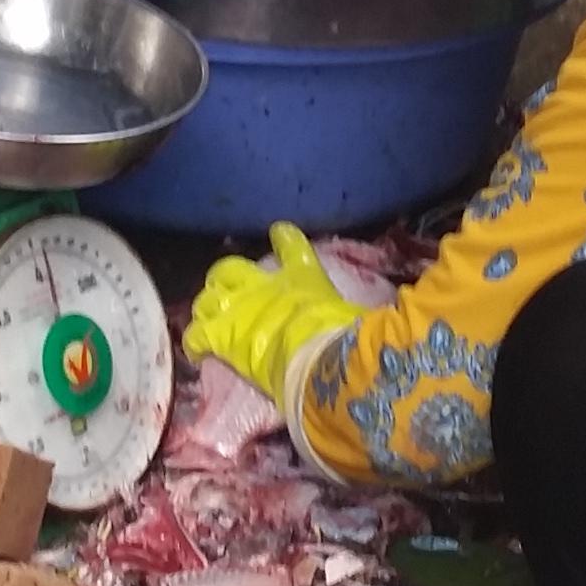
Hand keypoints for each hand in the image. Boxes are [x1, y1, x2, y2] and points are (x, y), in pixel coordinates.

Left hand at [189, 223, 358, 413]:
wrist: (313, 353)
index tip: (279, 232)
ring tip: (209, 320)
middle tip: (226, 291)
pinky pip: (196, 336)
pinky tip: (196, 352)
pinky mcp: (220, 335)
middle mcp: (263, 286)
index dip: (283, 237)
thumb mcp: (355, 313)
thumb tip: (390, 311)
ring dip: (207, 309)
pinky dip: (195, 343)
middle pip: (229, 270)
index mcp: (301, 275)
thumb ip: (355, 311)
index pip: (291, 244)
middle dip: (225, 279)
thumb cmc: (340, 333)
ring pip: (207, 299)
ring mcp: (236, 309)